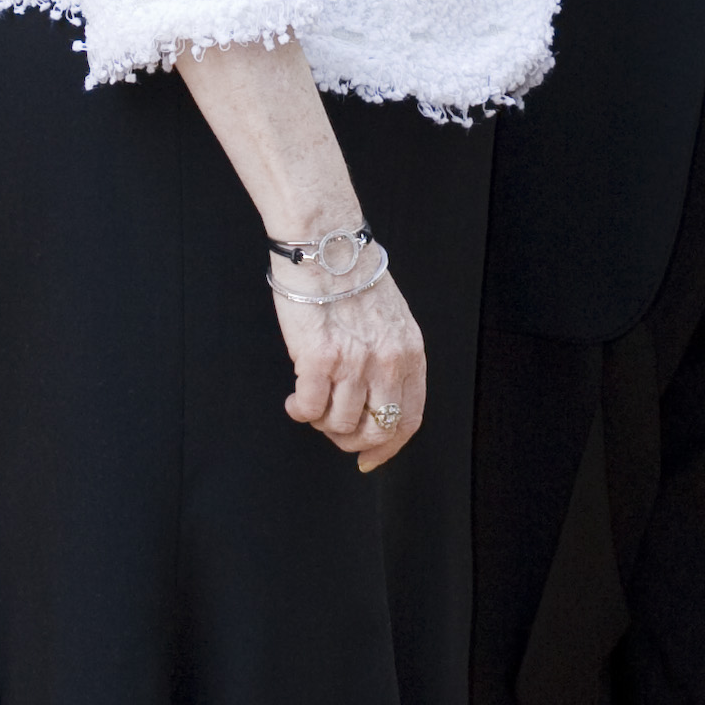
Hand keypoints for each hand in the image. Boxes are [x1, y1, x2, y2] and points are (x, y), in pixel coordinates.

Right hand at [273, 269, 426, 472]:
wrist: (325, 245)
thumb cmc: (350, 277)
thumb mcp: (390, 321)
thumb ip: (389, 360)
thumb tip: (372, 401)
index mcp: (410, 354)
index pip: (408, 419)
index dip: (388, 448)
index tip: (369, 459)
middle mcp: (388, 362)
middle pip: (376, 431)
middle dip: (351, 441)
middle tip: (331, 429)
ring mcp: (355, 362)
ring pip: (340, 425)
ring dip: (321, 422)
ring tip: (310, 402)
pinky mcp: (320, 359)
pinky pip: (310, 409)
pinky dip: (299, 411)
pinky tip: (294, 399)